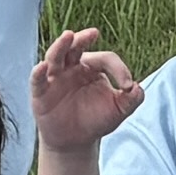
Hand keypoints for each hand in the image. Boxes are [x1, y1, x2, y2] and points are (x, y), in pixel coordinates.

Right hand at [28, 27, 138, 157]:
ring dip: (60, 46)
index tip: (127, 87)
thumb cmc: (96, 120)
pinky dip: (38, 72)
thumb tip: (138, 88)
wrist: (75, 142)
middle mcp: (72, 67)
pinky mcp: (40, 92)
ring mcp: (55, 78)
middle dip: (82, 39)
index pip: (105, 59)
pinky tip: (42, 67)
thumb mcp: (118, 111)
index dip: (118, 69)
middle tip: (93, 33)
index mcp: (92, 68)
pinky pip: (37, 80)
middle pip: (75, 47)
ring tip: (68, 36)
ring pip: (56, 56)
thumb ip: (132, 99)